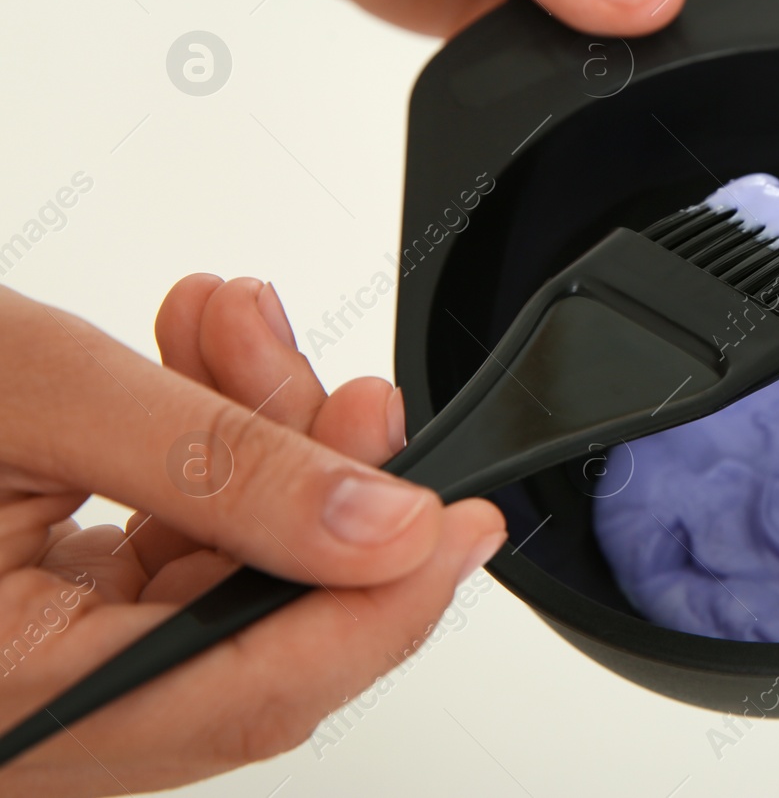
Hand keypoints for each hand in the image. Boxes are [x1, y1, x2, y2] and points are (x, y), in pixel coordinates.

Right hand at [0, 276, 504, 796]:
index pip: (249, 691)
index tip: (465, 526)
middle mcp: (15, 715)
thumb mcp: (35, 393)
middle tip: (350, 396)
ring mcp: (25, 671)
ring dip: (253, 448)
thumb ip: (219, 467)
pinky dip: (198, 458)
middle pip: (244, 636)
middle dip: (315, 494)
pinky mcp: (29, 616)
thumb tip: (381, 524)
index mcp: (2, 704)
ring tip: (232, 329)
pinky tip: (198, 362)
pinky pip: (159, 554)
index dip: (385, 611)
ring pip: (212, 580)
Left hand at [2, 0, 712, 36]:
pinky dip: (512, 83)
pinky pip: (526, 65)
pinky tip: (482, 66)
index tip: (635, 44)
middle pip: (651, 14)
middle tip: (557, 50)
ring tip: (505, 48)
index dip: (682, 11)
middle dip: (626, 52)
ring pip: (592, 48)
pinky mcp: (480, 4)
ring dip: (566, 70)